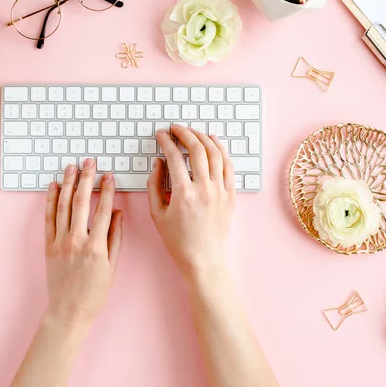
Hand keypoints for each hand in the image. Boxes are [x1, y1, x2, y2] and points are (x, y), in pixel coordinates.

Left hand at [44, 159, 122, 329]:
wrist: (69, 310)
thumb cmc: (94, 292)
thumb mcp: (112, 266)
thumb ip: (116, 237)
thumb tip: (118, 213)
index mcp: (96, 247)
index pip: (103, 210)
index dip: (107, 190)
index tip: (109, 176)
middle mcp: (76, 241)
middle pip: (80, 202)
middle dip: (85, 178)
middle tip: (89, 162)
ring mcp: (59, 242)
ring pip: (62, 206)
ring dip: (67, 183)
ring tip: (71, 167)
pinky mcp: (48, 246)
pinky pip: (48, 218)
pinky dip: (50, 200)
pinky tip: (53, 186)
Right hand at [147, 125, 235, 280]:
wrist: (203, 258)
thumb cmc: (178, 239)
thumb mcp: (157, 213)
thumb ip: (154, 184)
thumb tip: (159, 162)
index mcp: (183, 194)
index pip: (174, 157)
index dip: (166, 141)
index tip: (162, 135)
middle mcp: (204, 189)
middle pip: (197, 149)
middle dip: (185, 133)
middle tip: (176, 128)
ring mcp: (220, 191)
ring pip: (215, 153)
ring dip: (203, 137)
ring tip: (193, 132)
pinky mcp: (231, 195)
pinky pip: (228, 165)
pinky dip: (221, 150)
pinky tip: (213, 142)